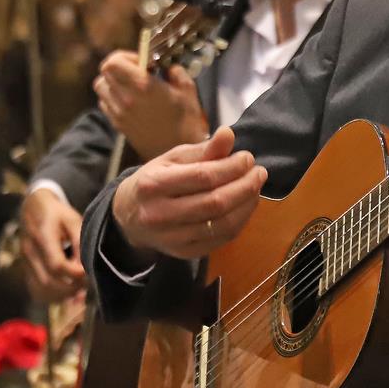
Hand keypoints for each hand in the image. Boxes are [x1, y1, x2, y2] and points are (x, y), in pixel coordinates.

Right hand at [19, 190, 85, 301]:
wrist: (33, 208)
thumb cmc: (57, 214)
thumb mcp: (73, 220)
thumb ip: (80, 243)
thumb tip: (85, 268)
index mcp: (42, 235)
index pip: (56, 265)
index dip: (74, 274)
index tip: (88, 274)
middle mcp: (30, 251)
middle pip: (48, 281)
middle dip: (70, 288)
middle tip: (86, 284)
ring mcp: (25, 262)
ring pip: (41, 289)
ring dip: (62, 295)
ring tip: (78, 289)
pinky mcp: (25, 268)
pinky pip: (36, 289)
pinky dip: (52, 295)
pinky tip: (66, 292)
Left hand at [94, 52, 210, 160]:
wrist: (178, 152)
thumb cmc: (187, 122)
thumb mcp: (188, 90)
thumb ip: (175, 71)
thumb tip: (167, 65)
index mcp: (142, 86)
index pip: (113, 62)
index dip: (125, 56)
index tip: (142, 61)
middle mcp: (126, 98)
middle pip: (104, 72)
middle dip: (119, 67)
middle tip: (137, 70)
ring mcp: (119, 113)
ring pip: (101, 87)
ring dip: (112, 81)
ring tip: (131, 85)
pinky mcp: (118, 124)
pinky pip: (105, 103)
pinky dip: (112, 97)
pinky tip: (130, 100)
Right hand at [111, 127, 266, 259]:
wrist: (128, 217)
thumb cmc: (154, 181)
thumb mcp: (171, 159)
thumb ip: (202, 149)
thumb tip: (229, 134)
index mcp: (153, 185)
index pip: (203, 176)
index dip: (231, 167)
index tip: (247, 158)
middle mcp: (159, 214)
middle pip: (215, 203)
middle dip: (245, 186)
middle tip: (259, 173)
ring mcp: (172, 238)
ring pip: (222, 224)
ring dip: (247, 205)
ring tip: (255, 188)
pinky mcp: (184, 253)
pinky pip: (221, 239)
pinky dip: (240, 221)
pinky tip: (245, 206)